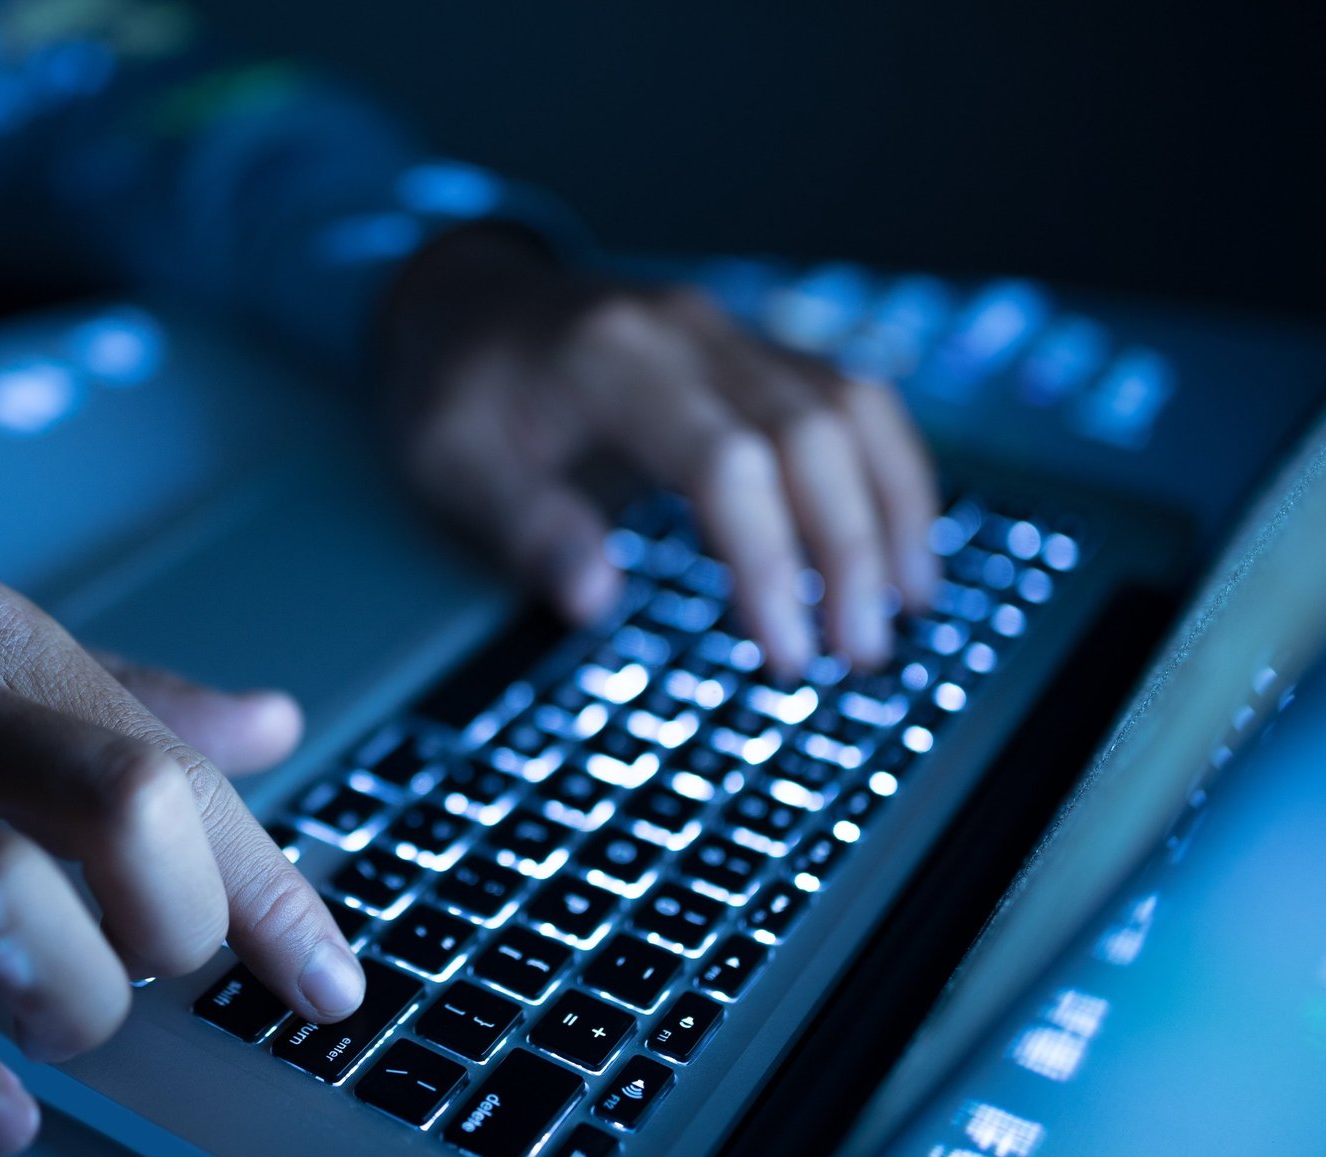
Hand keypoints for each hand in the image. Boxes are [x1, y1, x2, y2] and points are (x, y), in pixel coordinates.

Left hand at [382, 231, 940, 674]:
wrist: (462, 301)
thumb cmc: (454, 392)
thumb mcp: (450, 463)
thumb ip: (522, 526)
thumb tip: (591, 598)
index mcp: (614, 358)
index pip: (728, 462)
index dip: (769, 561)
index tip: (784, 653)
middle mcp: (689, 331)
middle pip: (812, 434)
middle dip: (850, 550)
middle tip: (858, 654)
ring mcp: (729, 331)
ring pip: (849, 406)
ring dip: (891, 508)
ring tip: (905, 606)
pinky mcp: (751, 348)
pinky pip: (848, 395)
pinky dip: (887, 467)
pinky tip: (901, 539)